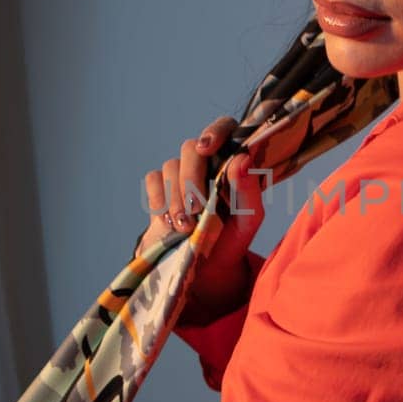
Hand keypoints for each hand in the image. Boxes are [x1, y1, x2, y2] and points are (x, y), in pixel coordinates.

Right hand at [138, 117, 266, 321]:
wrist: (204, 272)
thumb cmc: (232, 241)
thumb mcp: (249, 221)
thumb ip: (249, 190)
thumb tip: (242, 159)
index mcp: (231, 164)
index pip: (224, 129)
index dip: (214, 131)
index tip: (206, 148)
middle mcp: (205, 164)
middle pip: (189, 147)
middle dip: (190, 178)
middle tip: (197, 210)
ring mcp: (180, 175)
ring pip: (169, 166)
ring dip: (176, 198)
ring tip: (185, 228)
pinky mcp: (159, 190)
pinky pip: (153, 180)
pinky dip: (159, 201)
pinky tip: (170, 222)